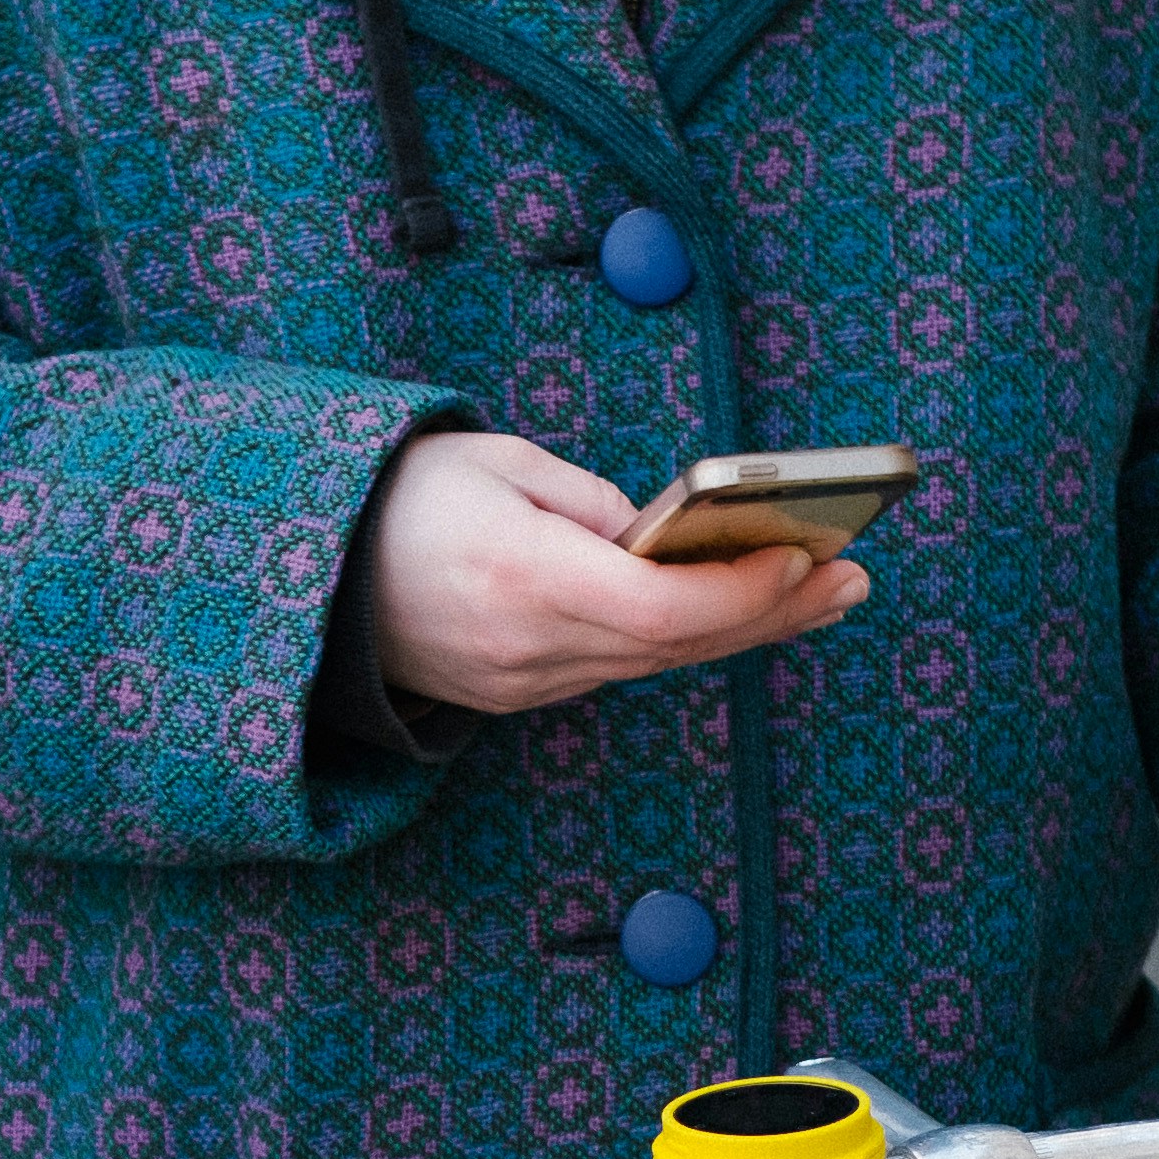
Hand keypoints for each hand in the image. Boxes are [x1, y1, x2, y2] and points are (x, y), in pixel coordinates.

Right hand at [367, 430, 868, 716]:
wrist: (305, 577)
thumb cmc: (403, 495)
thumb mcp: (499, 463)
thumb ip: (594, 506)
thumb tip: (669, 540)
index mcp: (520, 575)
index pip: (659, 606)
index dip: (740, 590)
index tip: (800, 554)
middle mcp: (528, 646)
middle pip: (677, 643)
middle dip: (772, 610)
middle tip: (852, 578)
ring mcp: (523, 684)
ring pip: (657, 664)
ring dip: (742, 629)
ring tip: (819, 593)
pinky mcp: (520, 695)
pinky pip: (619, 667)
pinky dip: (684, 640)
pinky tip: (737, 612)